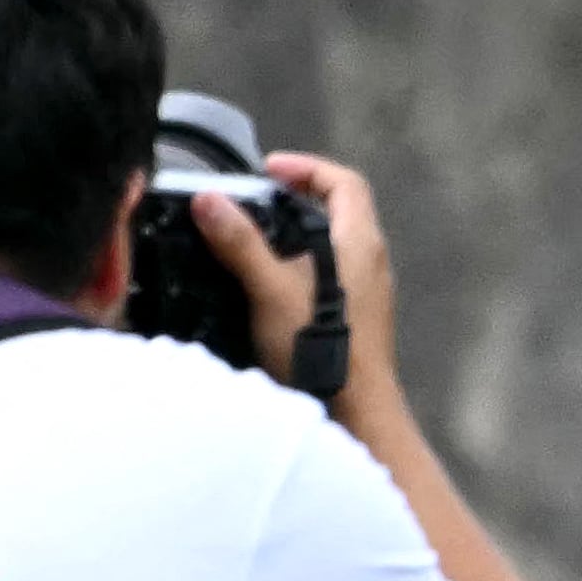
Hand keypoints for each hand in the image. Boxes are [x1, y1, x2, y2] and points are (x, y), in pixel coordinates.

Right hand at [188, 150, 402, 438]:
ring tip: (260, 239)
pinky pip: (334, 275)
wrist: (357, 412)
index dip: (307, 168)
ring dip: (301, 234)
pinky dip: (305, 265)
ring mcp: (369, 292)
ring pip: (337, 245)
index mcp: (360, 241)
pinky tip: (272, 286)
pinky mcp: (360, 318)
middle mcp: (372, 261)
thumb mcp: (270, 288)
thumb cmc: (322, 348)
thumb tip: (209, 200)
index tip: (271, 169)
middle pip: (341, 210)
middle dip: (300, 198)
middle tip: (261, 199)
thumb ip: (240, 243)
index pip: (344, 182)